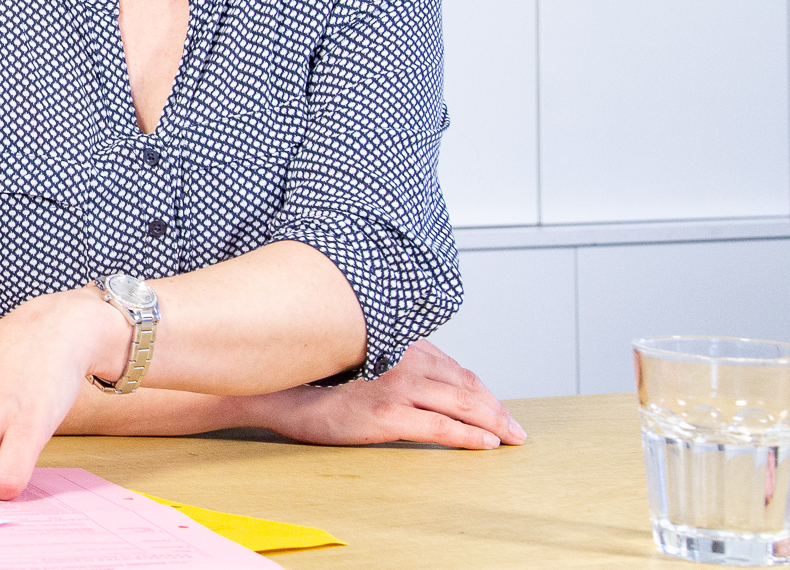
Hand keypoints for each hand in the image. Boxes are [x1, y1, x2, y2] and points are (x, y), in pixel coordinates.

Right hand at [241, 339, 525, 448]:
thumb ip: (386, 361)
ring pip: (462, 404)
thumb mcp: (354, 358)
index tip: (495, 403)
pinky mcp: (387, 414)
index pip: (452, 366)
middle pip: (465, 384)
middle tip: (516, 427)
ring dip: (493, 422)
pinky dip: (469, 437)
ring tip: (510, 437)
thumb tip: (410, 377)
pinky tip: (486, 444)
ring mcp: (396, 386)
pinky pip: (442, 428)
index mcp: (396, 344)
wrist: (273, 387)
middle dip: (496, 407)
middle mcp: (402, 359)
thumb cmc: (307, 376)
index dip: (480, 387)